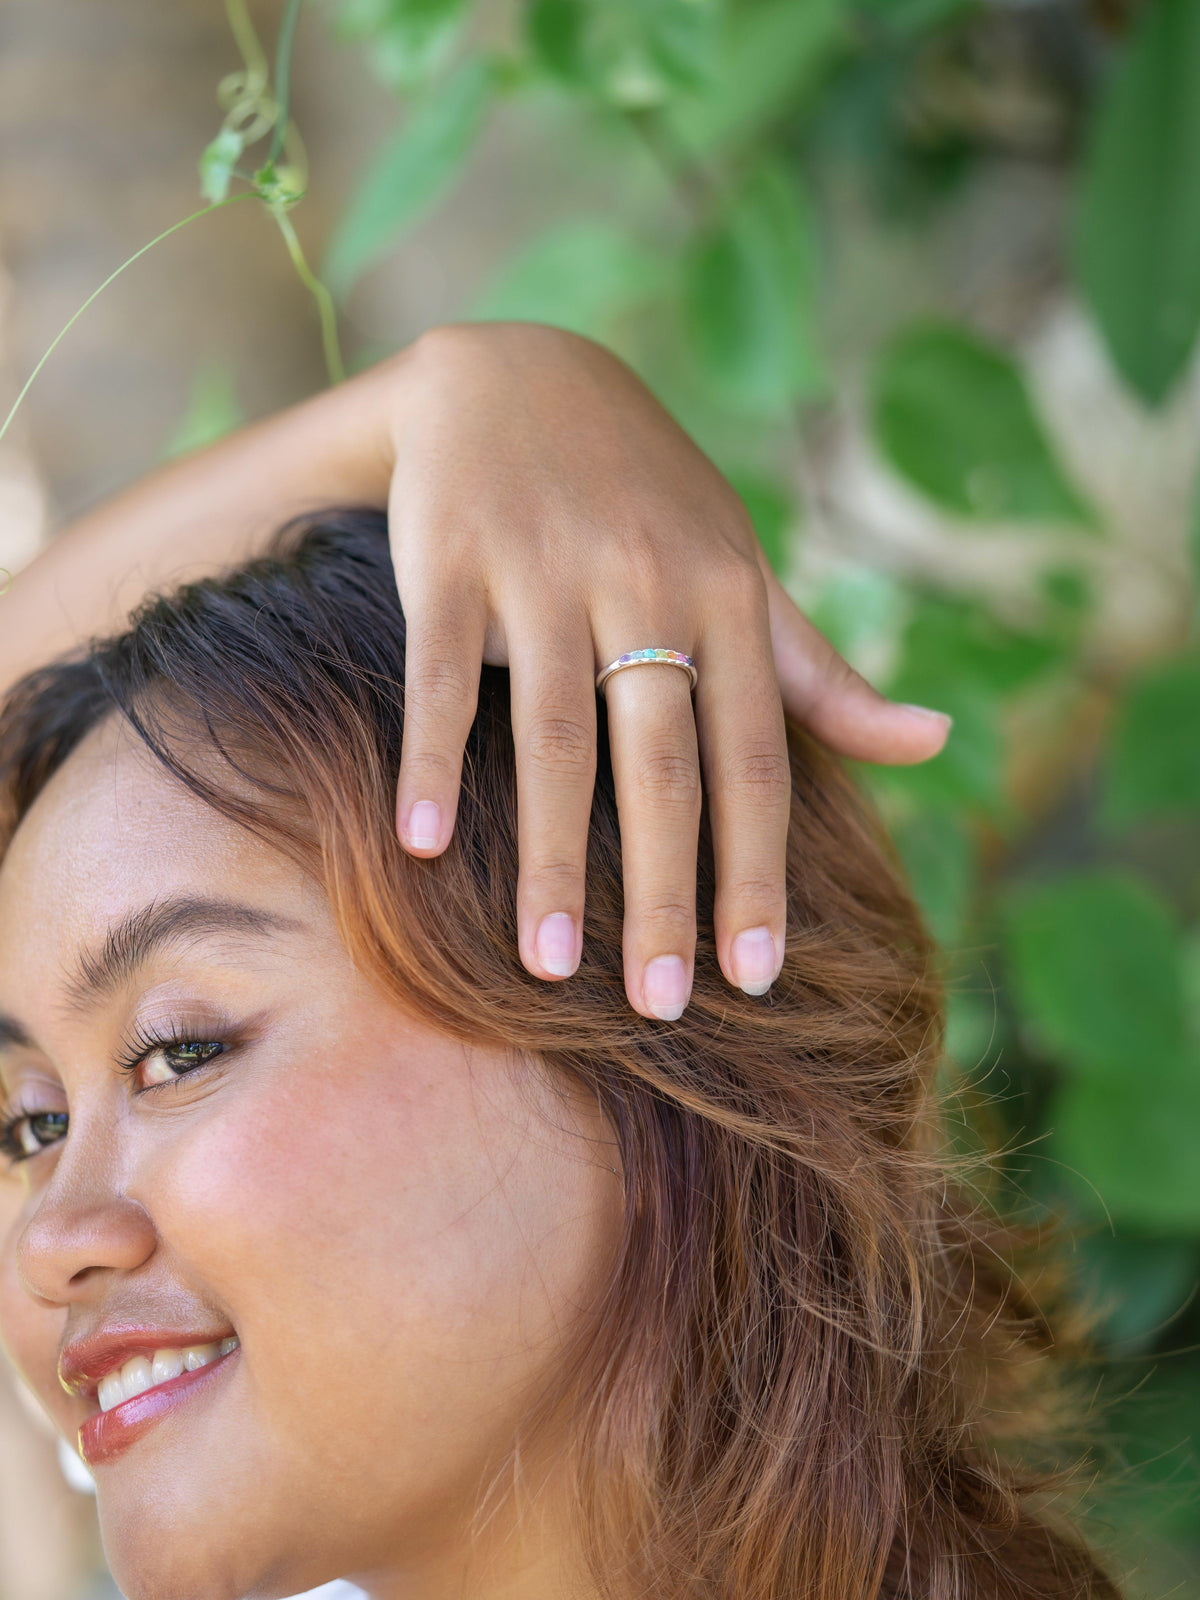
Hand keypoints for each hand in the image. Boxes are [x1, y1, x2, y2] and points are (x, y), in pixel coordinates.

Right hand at [386, 323, 949, 1019]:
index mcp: (727, 594)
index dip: (757, 871)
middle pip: (661, 765)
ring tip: (548, 966)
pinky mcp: (451, 558)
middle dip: (664, 891)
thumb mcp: (742, 568)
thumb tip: (934, 743)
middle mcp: (645, 582)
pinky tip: (421, 846)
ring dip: (550, 856)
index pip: (756, 758)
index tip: (756, 976)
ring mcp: (544, 569)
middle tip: (663, 1003)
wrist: (514, 373)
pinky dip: (429, 758)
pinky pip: (441, 675)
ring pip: (554, 736)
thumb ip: (822, 670)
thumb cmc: (647, 496)